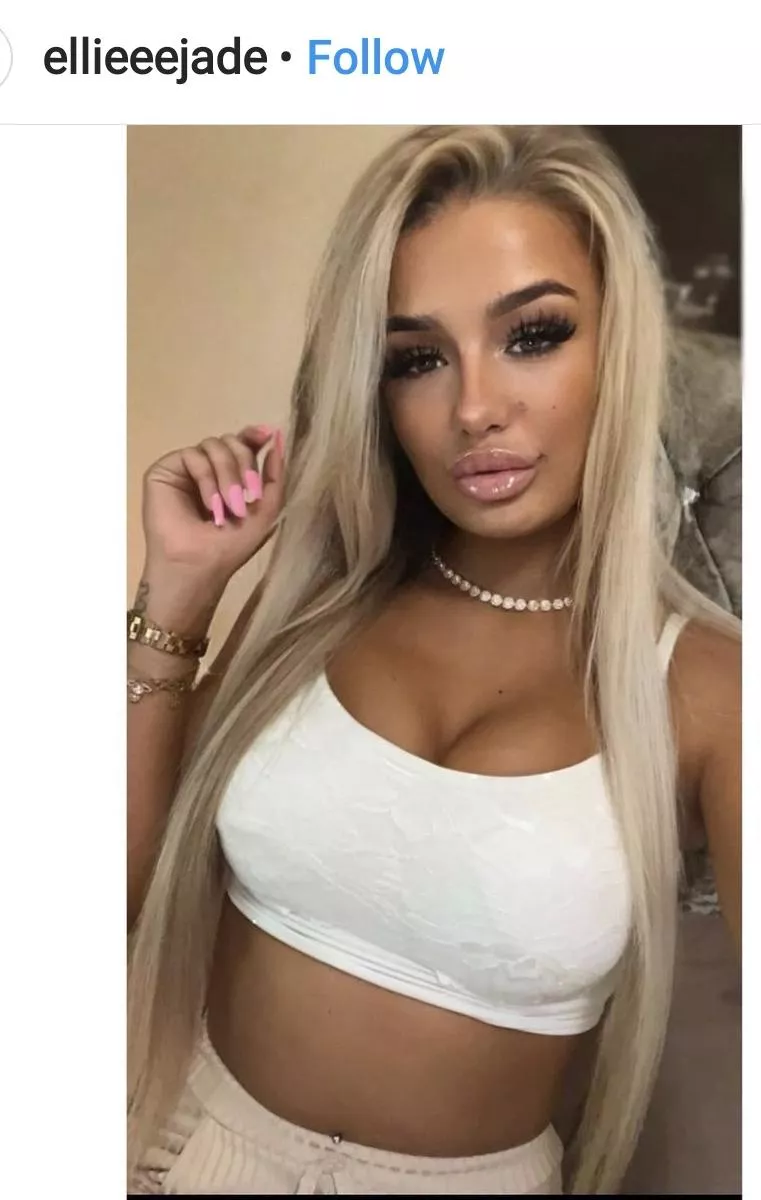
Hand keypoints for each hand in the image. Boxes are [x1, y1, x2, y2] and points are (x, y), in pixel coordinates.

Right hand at [141, 425, 285, 587]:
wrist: (199, 566)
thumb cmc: (231, 546)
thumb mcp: (265, 510)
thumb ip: (275, 475)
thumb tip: (276, 435)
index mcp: (231, 476)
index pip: (241, 444)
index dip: (253, 435)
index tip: (267, 434)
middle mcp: (209, 469)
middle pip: (231, 440)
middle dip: (245, 464)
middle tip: (247, 496)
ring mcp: (186, 469)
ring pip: (213, 444)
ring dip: (228, 474)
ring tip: (229, 506)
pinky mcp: (166, 471)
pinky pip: (192, 455)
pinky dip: (206, 477)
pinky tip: (209, 504)